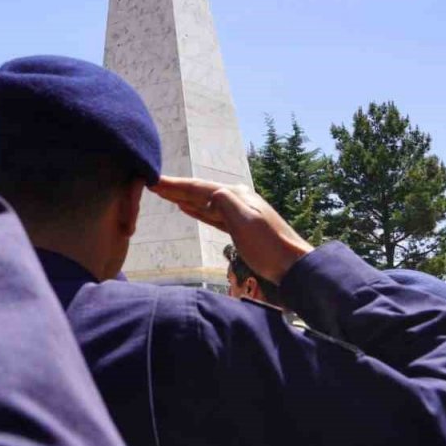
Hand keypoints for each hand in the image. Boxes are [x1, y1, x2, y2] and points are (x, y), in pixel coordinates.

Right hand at [150, 176, 312, 283]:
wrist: (292, 265)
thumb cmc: (268, 244)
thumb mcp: (244, 219)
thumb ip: (224, 201)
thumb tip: (208, 193)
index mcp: (235, 194)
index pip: (198, 188)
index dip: (175, 185)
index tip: (154, 181)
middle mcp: (236, 199)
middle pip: (199, 192)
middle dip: (176, 189)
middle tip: (152, 184)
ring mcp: (238, 213)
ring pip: (204, 203)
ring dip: (183, 198)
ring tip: (164, 194)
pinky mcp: (238, 228)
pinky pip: (211, 215)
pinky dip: (196, 210)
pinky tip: (186, 209)